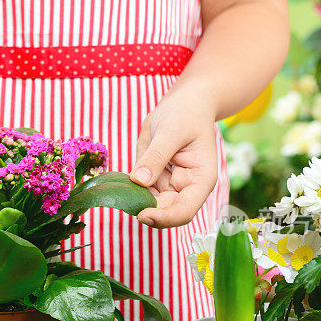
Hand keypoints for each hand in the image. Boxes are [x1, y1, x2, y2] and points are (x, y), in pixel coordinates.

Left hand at [130, 95, 217, 227]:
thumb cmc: (186, 113)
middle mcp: (188, 187)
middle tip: (122, 200)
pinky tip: (120, 181)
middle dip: (145, 208)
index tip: (141, 215)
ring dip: (135, 199)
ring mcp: (172, 185)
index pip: (185, 211)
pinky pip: (142, 190)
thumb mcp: (170, 131)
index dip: (164, 218)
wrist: (186, 102)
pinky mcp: (158, 179)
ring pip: (151, 203)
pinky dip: (130, 189)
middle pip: (166, 211)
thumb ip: (156, 156)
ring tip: (119, 189)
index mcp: (201, 179)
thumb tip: (139, 181)